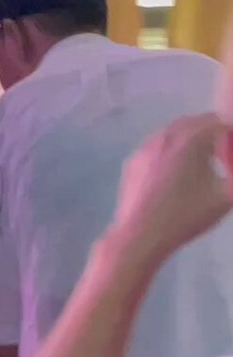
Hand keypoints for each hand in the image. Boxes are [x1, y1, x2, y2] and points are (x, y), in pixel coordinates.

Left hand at [110, 114, 231, 264]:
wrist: (142, 234)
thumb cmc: (187, 215)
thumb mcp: (226, 197)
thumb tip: (232, 170)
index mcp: (191, 139)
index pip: (218, 122)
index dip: (230, 132)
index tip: (231, 150)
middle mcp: (166, 135)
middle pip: (194, 123)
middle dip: (211, 132)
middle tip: (221, 151)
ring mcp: (145, 147)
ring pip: (172, 132)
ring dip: (189, 140)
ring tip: (199, 163)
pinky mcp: (132, 160)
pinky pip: (156, 147)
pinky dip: (169, 151)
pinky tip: (173, 174)